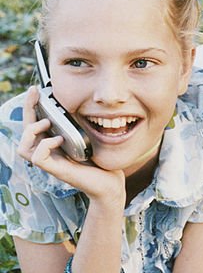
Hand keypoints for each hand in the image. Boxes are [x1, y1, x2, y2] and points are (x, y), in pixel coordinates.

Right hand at [17, 87, 123, 202]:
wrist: (110, 182)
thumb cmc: (100, 160)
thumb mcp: (88, 136)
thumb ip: (78, 124)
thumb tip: (77, 103)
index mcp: (52, 143)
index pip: (34, 123)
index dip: (31, 106)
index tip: (35, 90)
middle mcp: (47, 152)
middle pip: (24, 131)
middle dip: (27, 110)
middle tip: (35, 95)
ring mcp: (51, 162)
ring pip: (23, 147)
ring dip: (32, 130)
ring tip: (48, 122)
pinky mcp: (56, 170)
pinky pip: (37, 157)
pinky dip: (45, 145)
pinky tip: (59, 140)